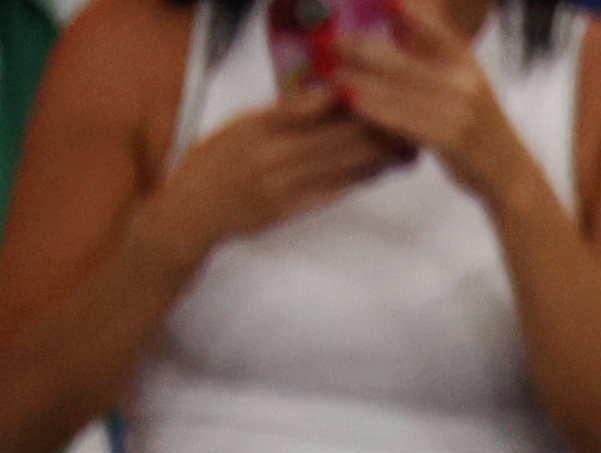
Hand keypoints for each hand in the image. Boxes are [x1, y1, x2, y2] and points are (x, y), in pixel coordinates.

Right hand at [129, 92, 397, 266]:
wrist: (196, 211)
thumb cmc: (216, 162)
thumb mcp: (241, 125)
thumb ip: (284, 112)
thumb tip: (327, 96)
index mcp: (259, 126)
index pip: (310, 106)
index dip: (347, 101)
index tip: (374, 93)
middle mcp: (273, 153)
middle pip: (335, 137)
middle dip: (374, 129)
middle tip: (404, 121)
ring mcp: (285, 182)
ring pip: (341, 164)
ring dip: (377, 155)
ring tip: (404, 145)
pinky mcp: (293, 207)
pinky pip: (335, 189)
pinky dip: (360, 178)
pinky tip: (381, 171)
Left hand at [333, 10, 548, 209]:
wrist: (509, 172)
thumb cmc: (477, 126)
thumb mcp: (464, 82)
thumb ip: (433, 56)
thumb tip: (395, 21)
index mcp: (465, 61)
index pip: (431, 26)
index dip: (407, 9)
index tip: (382, 0)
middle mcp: (463, 80)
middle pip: (400, 59)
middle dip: (360, 49)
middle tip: (331, 44)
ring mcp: (459, 110)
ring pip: (396, 91)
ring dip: (359, 81)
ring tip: (332, 74)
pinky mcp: (451, 138)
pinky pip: (403, 120)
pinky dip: (375, 111)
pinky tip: (352, 104)